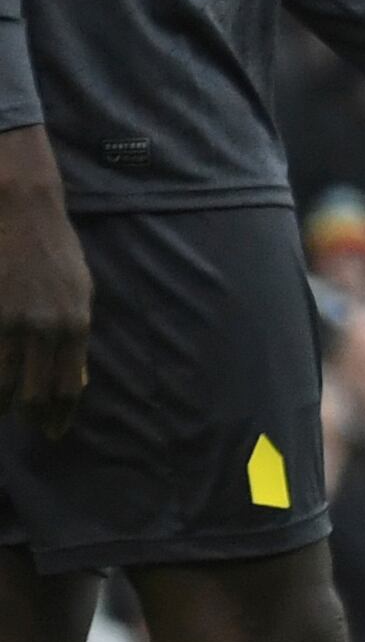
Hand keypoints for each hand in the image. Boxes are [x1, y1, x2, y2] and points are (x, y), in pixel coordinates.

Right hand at [0, 124, 90, 425]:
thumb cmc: (53, 250)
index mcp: (75, 323)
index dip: (60, 414)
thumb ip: (76, 334)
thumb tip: (77, 377)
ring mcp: (12, 322)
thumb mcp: (80, 292)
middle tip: (30, 427)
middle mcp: (46, 328)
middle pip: (37, 393)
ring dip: (4, 405)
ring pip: (4, 385)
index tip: (55, 432)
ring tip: (6, 411)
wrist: (21, 210)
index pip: (69, 385)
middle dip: (33, 417)